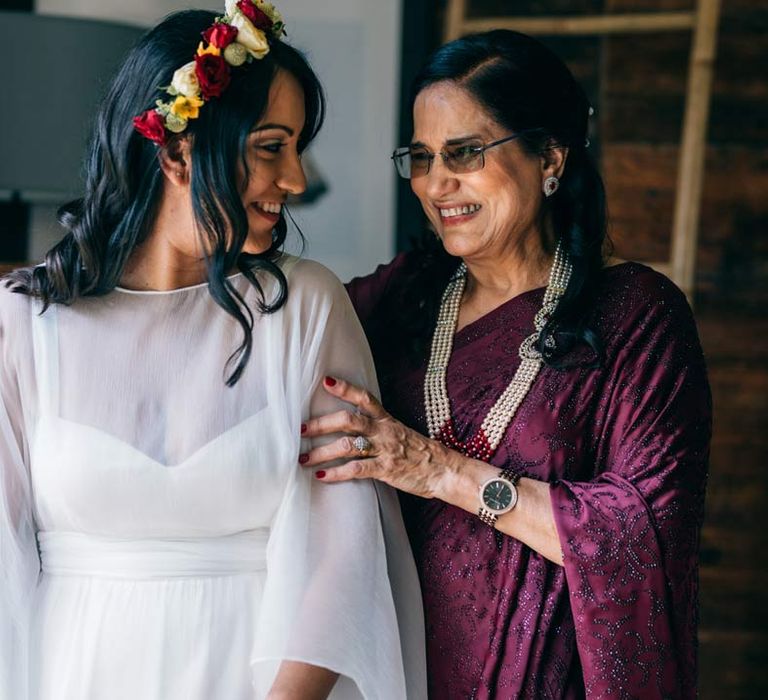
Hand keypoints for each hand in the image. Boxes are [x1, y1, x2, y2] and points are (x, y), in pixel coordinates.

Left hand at [300, 376, 460, 498]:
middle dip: (320, 424)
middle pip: (348, 420)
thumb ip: (377, 428)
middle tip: (300, 429)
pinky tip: (322, 477)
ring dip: (321, 453)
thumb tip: (351, 426)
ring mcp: (384, 449)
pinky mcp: (386, 469)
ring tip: (304, 459)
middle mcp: (383, 431)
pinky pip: (356, 470)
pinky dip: (336, 473)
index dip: (345, 388)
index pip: (364, 398)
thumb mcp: (399, 433)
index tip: (325, 381)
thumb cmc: (419, 452)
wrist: (444, 470)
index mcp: (386, 419)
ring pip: (346, 446)